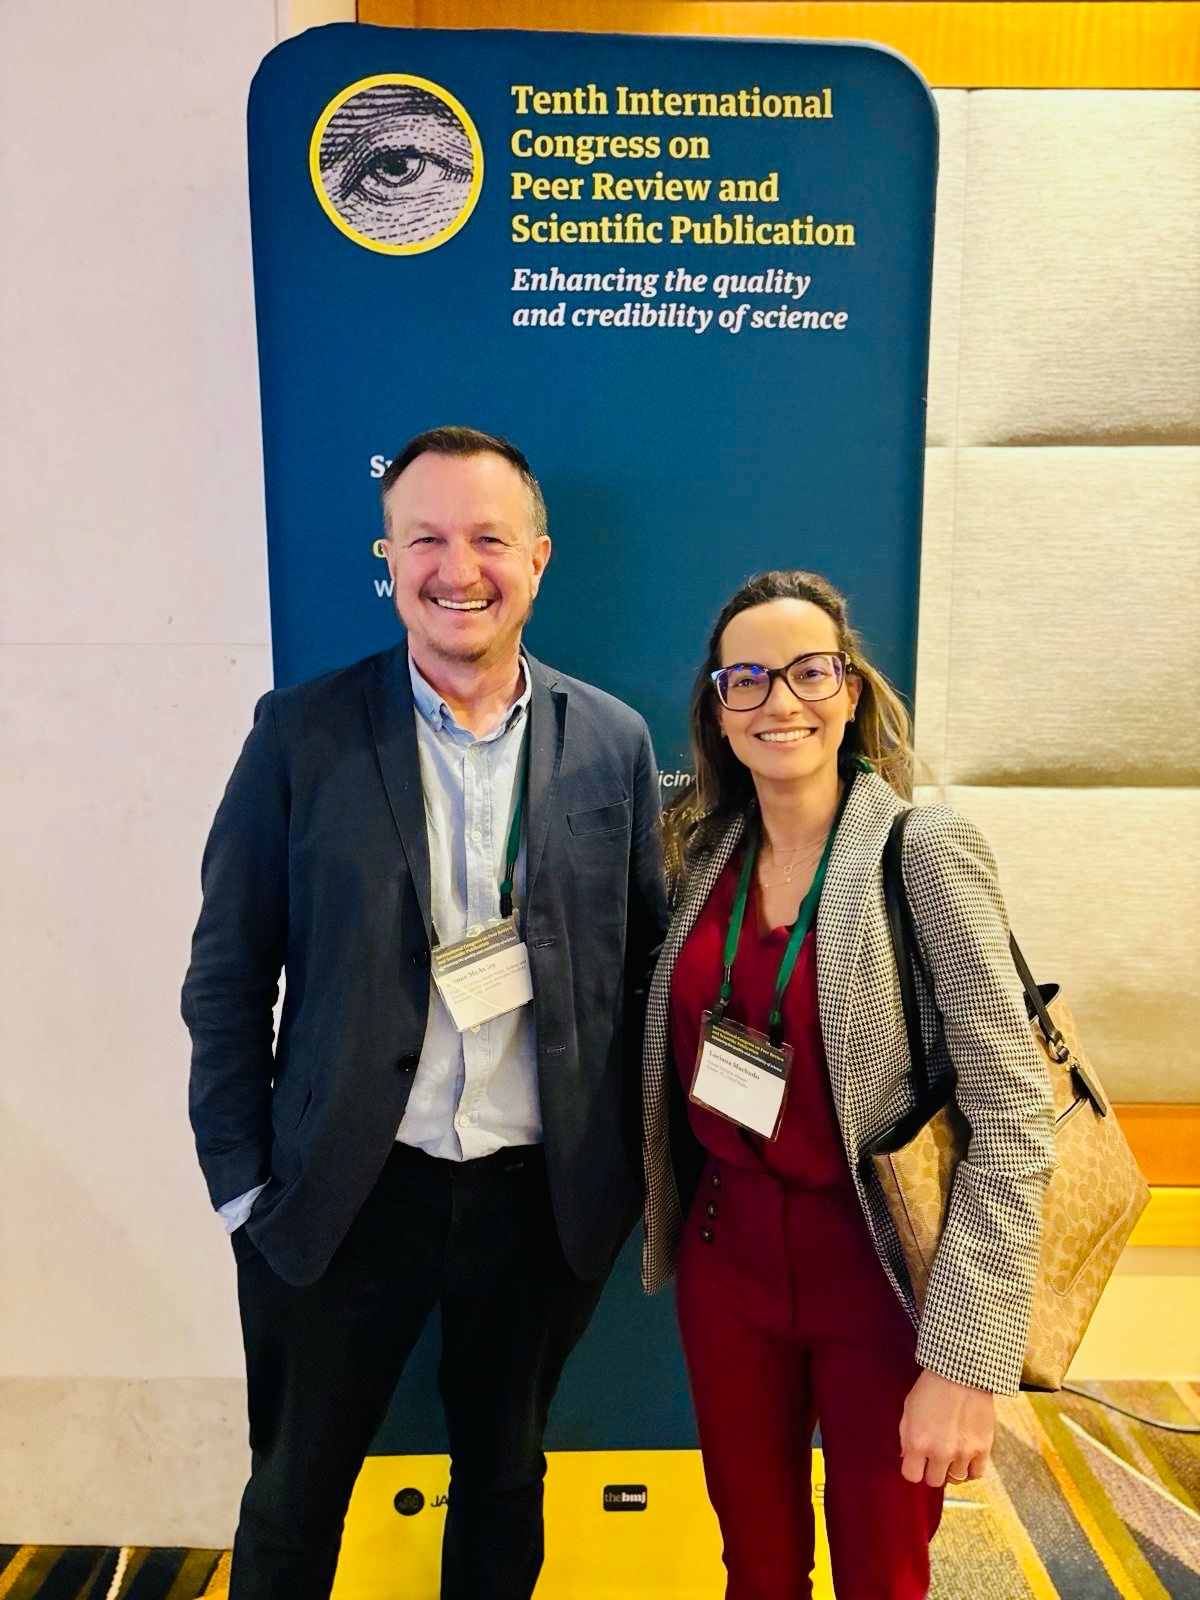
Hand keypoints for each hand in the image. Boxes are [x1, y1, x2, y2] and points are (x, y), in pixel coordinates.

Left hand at [899, 1369, 993, 1486]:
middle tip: (934, 1457)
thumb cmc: (932, 1387)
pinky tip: (966, 1458)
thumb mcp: (908, 1409)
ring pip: (955, 1480)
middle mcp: (940, 1453)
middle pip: (934, 1481)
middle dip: (931, 1470)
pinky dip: (970, 1469)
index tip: (916, 1462)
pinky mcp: (983, 1449)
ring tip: (951, 1453)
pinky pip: (976, 1475)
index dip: (913, 1469)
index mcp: (917, 1443)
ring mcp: (963, 1453)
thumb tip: (907, 1457)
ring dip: (951, 1469)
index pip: (911, 1476)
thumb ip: (906, 1437)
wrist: (961, 1373)